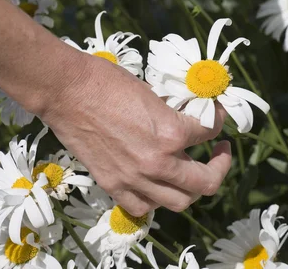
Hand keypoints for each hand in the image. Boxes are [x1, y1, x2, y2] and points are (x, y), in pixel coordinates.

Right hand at [39, 46, 230, 216]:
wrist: (67, 90)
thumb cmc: (106, 80)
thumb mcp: (150, 91)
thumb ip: (170, 113)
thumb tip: (184, 117)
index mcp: (171, 132)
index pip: (208, 133)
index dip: (218, 122)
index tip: (215, 116)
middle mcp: (157, 162)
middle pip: (205, 181)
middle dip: (219, 167)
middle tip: (220, 153)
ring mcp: (134, 178)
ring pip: (179, 202)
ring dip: (191, 188)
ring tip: (192, 172)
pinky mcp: (112, 185)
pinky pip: (143, 206)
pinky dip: (156, 199)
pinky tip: (158, 184)